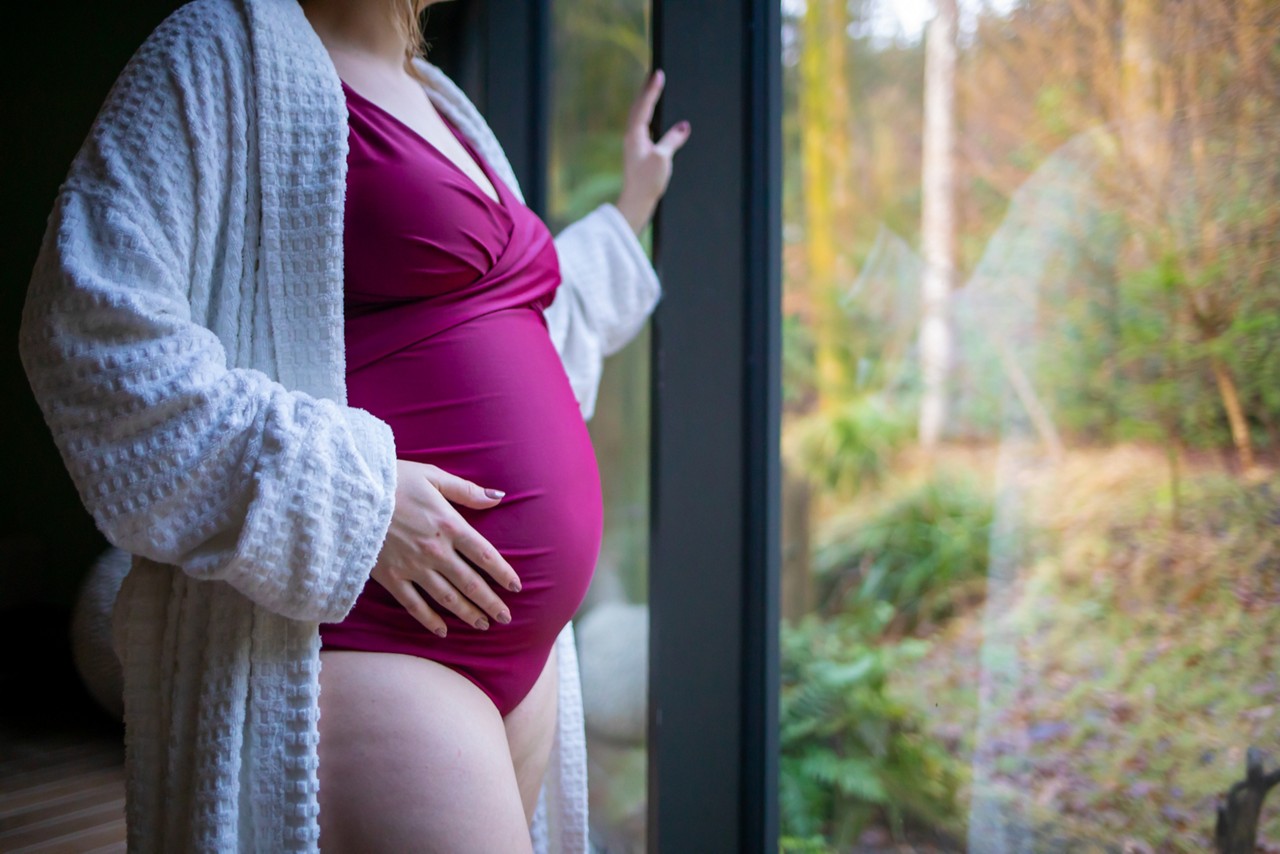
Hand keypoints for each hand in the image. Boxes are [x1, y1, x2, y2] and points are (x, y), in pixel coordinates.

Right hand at [369, 459, 520, 636]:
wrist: (349, 494)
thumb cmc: (393, 480)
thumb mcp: (432, 476)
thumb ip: (466, 491)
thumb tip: (498, 497)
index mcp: (449, 524)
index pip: (485, 555)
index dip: (503, 573)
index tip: (516, 587)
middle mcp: (435, 550)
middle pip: (470, 582)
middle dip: (490, 602)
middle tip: (505, 618)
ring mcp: (413, 566)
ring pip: (447, 597)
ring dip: (467, 613)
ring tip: (482, 625)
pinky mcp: (391, 577)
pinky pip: (414, 604)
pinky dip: (429, 620)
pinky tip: (442, 631)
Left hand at [615, 68, 690, 235]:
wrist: (635, 202)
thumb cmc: (646, 182)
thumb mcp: (663, 159)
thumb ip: (672, 140)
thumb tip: (683, 126)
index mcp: (635, 135)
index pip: (644, 106)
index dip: (652, 89)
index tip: (658, 73)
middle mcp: (632, 137)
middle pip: (639, 108)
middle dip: (647, 91)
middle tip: (653, 75)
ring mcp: (634, 145)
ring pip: (640, 117)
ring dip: (647, 102)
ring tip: (653, 89)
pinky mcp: (638, 153)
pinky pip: (644, 128)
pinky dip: (649, 117)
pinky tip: (655, 118)